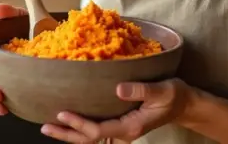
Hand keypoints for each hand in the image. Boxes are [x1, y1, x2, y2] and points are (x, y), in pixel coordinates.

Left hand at [41, 78, 191, 142]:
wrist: (183, 104)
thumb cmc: (173, 96)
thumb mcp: (162, 91)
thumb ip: (141, 90)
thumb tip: (117, 89)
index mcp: (130, 128)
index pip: (98, 131)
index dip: (79, 124)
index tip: (62, 113)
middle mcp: (122, 133)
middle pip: (89, 140)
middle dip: (66, 134)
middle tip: (44, 127)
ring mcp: (119, 130)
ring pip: (90, 138)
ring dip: (70, 133)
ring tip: (48, 126)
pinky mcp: (119, 124)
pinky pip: (96, 130)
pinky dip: (80, 127)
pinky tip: (68, 121)